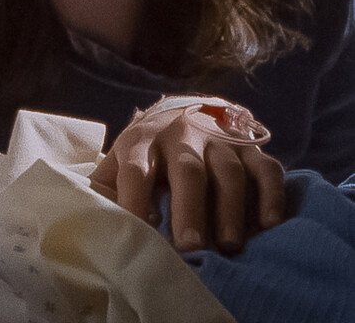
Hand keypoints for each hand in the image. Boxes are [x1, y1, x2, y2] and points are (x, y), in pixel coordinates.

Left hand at [89, 102, 284, 252]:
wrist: (186, 108)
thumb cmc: (148, 150)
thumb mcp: (121, 159)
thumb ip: (105, 187)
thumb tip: (84, 220)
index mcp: (142, 141)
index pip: (136, 169)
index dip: (135, 199)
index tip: (140, 232)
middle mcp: (182, 135)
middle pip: (187, 170)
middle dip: (189, 208)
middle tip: (190, 247)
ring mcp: (220, 138)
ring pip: (228, 170)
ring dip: (231, 208)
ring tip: (230, 246)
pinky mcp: (250, 144)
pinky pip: (266, 167)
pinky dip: (271, 194)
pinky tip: (270, 225)